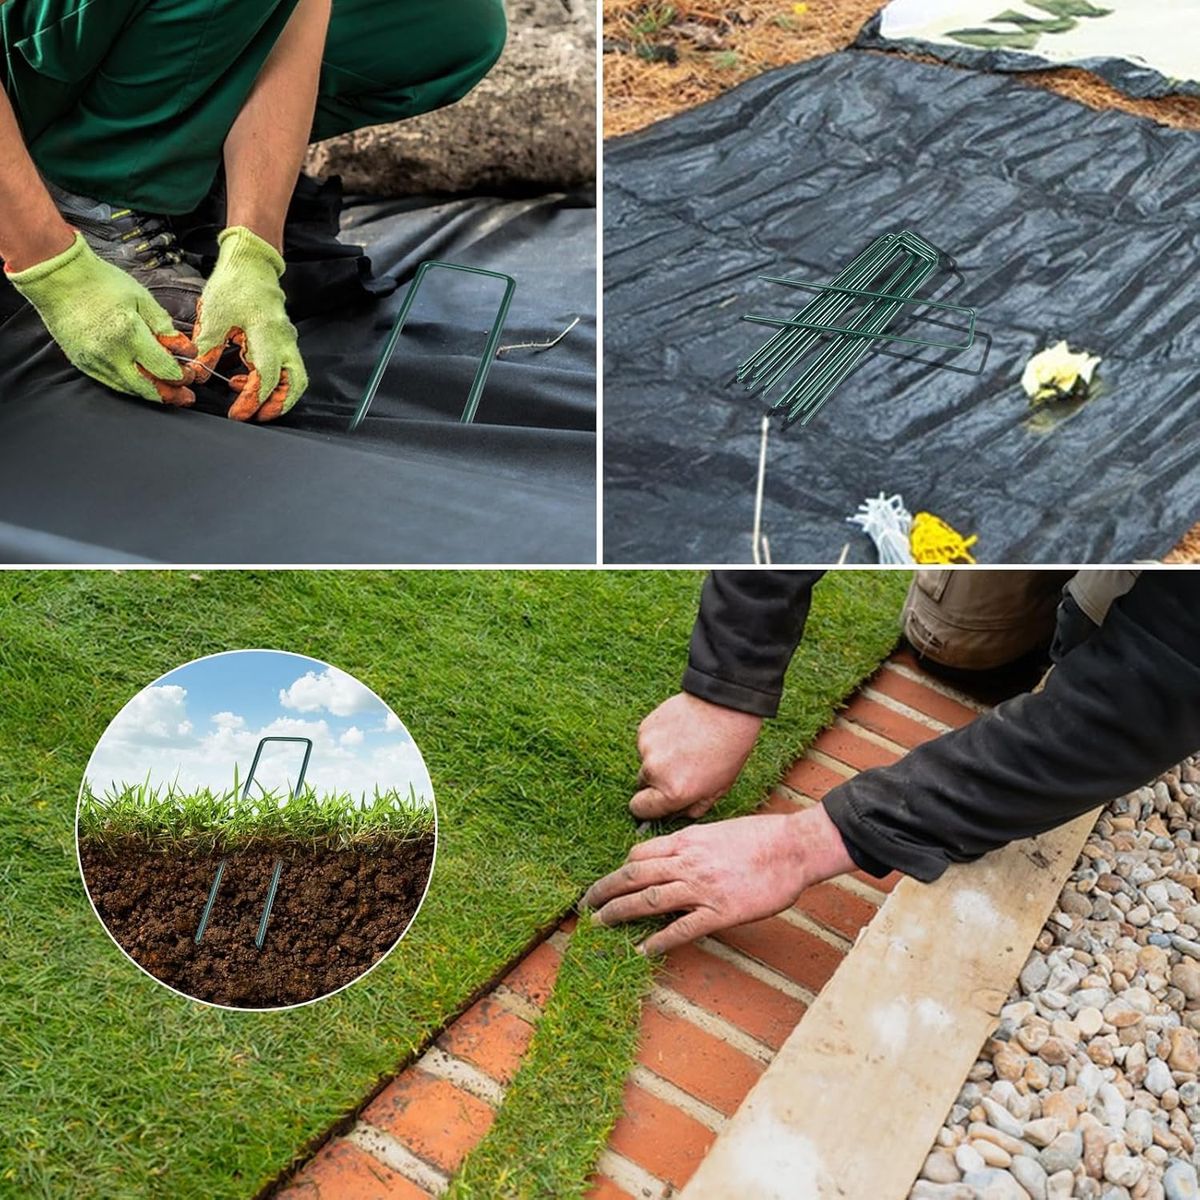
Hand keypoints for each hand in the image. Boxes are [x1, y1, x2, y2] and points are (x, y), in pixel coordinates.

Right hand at [8, 233, 196, 404]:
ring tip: (170, 394)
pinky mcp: (83, 364)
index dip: (182, 374)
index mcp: (130, 334)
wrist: (58, 278)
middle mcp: (111, 353)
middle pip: (149, 389)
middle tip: (187, 396)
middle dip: (172, 395)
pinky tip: (144, 384)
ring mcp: (95, 362)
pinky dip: (132, 386)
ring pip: (131, 390)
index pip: (164, 368)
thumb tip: (185, 349)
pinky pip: (113, 383)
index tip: (191, 370)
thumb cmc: (101, 283)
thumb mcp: (142, 298)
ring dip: (153, 394)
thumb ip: (164, 326)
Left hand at [192, 226, 307, 421]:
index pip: (267, 378)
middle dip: (277, 406)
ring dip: (277, 396)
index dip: (253, 400)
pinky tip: (246, 379)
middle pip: (295, 385)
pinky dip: (271, 381)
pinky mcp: (283, 340)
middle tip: (256, 417)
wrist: (250, 262)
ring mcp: (287, 341)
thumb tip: (199, 373)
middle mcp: (283, 340)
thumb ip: (207, 347)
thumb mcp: (213, 315)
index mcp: (267, 334)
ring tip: (252, 403)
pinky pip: (285, 368)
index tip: (238, 413)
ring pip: (295, 379)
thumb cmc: (234, 284)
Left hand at [583, 805, 853, 955]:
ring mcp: (702, 888)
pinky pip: (681, 929)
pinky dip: (658, 940)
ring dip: (619, 913)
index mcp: (687, 840)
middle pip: (633, 876)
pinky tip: (642, 950)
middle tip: (585, 904)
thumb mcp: (719, 831)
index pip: (640, 854)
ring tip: (600, 924)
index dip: (621, 870)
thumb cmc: (762, 837)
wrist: (793, 848)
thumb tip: (677, 856)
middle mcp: (687, 862)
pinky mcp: (720, 912)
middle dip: (605, 890)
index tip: (613, 882)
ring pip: (648, 901)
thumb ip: (694, 845)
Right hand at [631, 692, 762, 819]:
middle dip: (656, 780)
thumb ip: (693, 807)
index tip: (653, 801)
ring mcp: (647, 748)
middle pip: (642, 784)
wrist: (725, 708)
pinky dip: (658, 740)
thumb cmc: (728, 749)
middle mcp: (654, 772)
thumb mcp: (719, 788)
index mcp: (673, 792)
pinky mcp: (645, 728)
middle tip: (679, 767)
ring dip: (658, 757)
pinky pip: (646, 741)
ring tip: (684, 746)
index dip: (646, 807)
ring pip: (646, 760)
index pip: (639, 809)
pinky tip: (679, 732)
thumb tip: (676, 813)